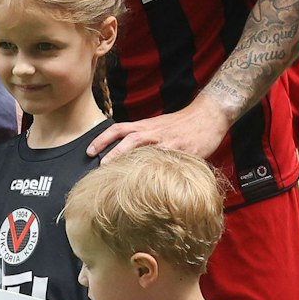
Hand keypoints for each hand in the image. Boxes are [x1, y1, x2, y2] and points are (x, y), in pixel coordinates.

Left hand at [90, 99, 233, 161]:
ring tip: (115, 174)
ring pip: (142, 147)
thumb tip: (130, 156)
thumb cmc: (184, 124)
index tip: (89, 151)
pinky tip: (149, 183)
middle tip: (98, 166)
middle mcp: (153, 132)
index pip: (119, 129)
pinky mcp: (182, 150)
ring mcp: (167, 141)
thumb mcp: (161, 127)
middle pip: (126, 138)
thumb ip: (147, 140)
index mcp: (147, 126)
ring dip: (126, 159)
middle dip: (110, 151)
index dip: (102, 139)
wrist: (208, 115)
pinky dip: (156, 170)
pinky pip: (166, 161)